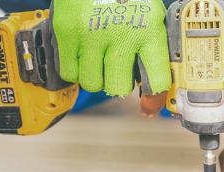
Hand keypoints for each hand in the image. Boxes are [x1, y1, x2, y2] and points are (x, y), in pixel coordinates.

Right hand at [51, 0, 171, 98]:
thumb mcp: (150, 16)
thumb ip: (153, 49)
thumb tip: (151, 90)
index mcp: (149, 31)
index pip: (156, 80)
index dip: (154, 98)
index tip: (149, 104)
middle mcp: (122, 35)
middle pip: (118, 88)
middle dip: (118, 84)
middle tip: (117, 70)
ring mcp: (92, 35)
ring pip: (93, 83)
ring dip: (96, 77)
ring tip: (98, 59)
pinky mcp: (67, 33)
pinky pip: (69, 73)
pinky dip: (75, 69)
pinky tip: (83, 55)